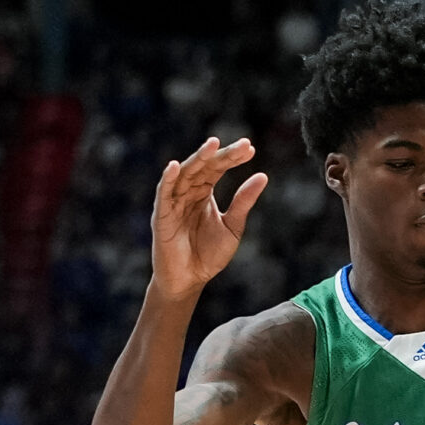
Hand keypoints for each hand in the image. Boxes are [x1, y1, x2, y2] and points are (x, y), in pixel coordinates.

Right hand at [150, 138, 268, 301]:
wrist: (191, 280)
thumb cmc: (209, 255)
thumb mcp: (233, 227)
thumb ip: (243, 202)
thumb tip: (263, 176)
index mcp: (204, 192)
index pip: (218, 168)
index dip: (233, 157)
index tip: (251, 148)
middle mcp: (188, 192)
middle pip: (204, 166)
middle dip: (222, 154)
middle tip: (242, 144)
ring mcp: (174, 201)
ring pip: (186, 174)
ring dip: (199, 159)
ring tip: (213, 145)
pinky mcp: (162, 215)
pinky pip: (164, 193)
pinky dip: (168, 179)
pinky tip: (176, 166)